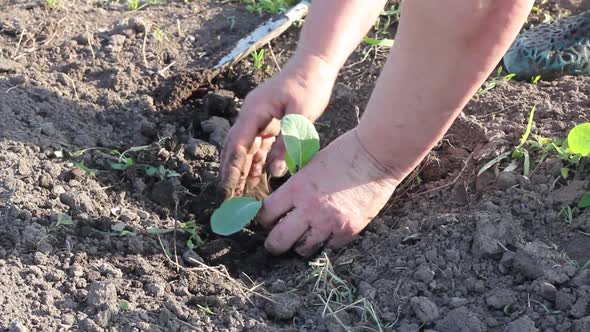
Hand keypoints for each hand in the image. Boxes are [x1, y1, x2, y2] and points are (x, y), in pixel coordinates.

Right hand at [220, 53, 337, 198]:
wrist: (315, 65)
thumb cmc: (309, 86)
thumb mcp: (300, 115)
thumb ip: (287, 142)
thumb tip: (274, 171)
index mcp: (254, 111)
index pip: (237, 145)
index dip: (231, 168)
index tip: (228, 188)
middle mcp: (252, 115)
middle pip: (236, 148)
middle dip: (231, 172)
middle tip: (229, 197)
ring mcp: (259, 119)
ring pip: (247, 149)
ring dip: (243, 170)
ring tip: (241, 194)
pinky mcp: (270, 122)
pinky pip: (259, 146)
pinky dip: (257, 162)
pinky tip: (255, 178)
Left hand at [257, 129, 398, 256]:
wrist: (376, 156)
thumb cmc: (342, 154)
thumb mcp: (309, 166)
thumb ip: (294, 188)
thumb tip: (280, 206)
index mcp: (296, 189)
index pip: (266, 215)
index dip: (262, 220)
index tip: (266, 220)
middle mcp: (310, 209)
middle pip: (278, 241)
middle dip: (273, 243)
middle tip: (275, 240)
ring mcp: (329, 223)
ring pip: (302, 249)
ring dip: (299, 244)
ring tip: (302, 236)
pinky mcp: (348, 231)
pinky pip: (327, 247)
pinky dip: (323, 243)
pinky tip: (324, 232)